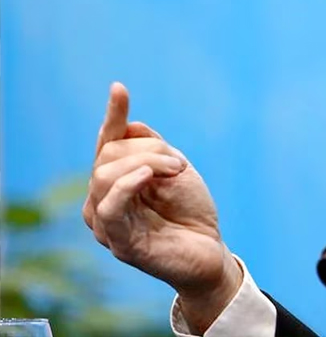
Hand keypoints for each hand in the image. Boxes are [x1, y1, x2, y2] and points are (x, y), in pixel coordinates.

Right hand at [82, 83, 241, 331]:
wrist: (209, 251)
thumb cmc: (190, 211)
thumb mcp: (175, 169)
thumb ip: (153, 148)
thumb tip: (132, 125)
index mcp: (116, 179)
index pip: (108, 142)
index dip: (113, 115)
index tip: (119, 88)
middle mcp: (103, 199)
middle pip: (109, 154)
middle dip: (150, 150)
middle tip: (179, 166)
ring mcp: (107, 222)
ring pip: (106, 175)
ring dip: (148, 164)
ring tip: (176, 173)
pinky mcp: (119, 242)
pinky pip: (109, 208)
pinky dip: (126, 185)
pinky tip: (146, 177)